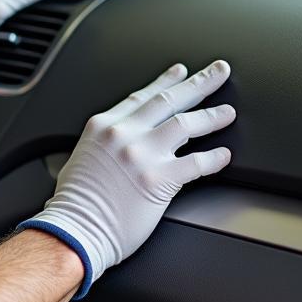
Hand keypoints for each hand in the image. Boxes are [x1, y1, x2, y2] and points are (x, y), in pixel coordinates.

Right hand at [20, 61, 235, 297]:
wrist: (74, 229)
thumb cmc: (75, 202)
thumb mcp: (83, 156)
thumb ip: (105, 143)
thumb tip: (121, 143)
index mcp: (103, 126)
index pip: (143, 96)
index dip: (166, 81)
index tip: (181, 72)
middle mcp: (123, 134)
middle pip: (170, 100)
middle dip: (199, 83)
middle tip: (219, 72)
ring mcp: (142, 154)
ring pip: (186, 124)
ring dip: (211, 117)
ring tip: (227, 113)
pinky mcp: (159, 179)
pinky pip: (196, 162)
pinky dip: (214, 158)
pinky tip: (223, 155)